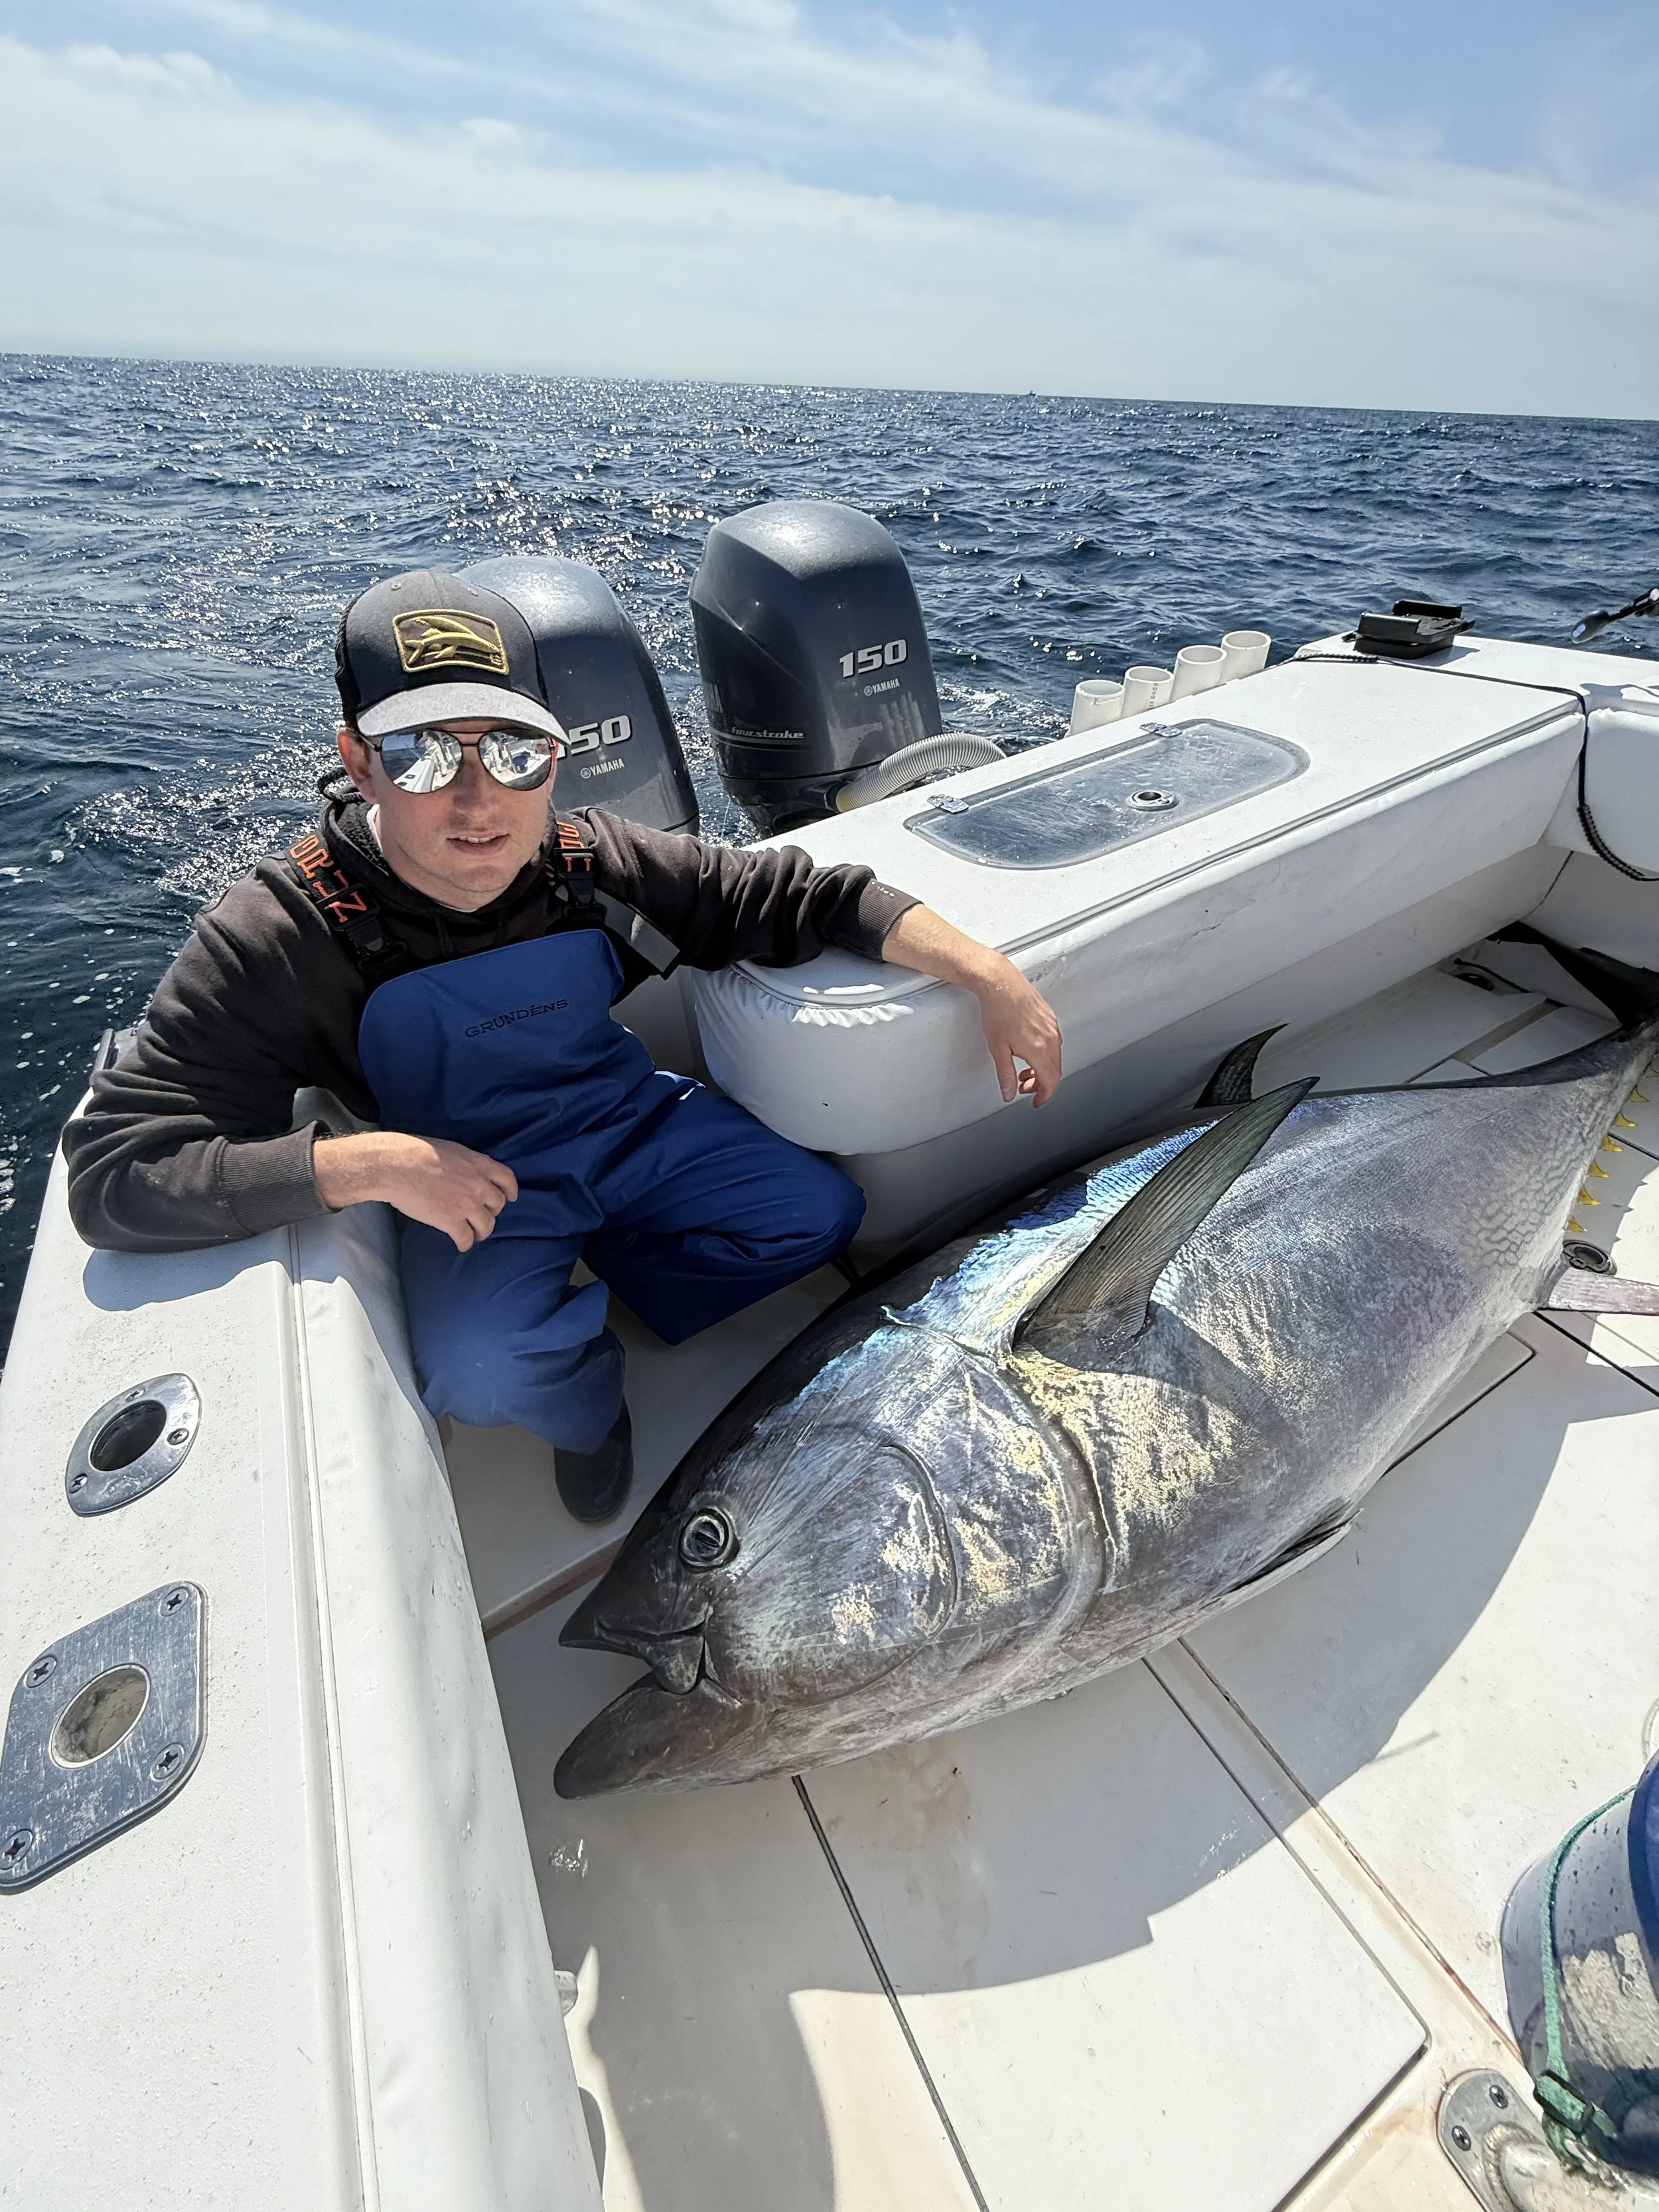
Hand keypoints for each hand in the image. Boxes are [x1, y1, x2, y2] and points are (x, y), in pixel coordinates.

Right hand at [313, 1130, 518, 1250]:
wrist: (397, 1166)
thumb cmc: (416, 1152)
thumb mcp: (451, 1150)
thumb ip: (466, 1163)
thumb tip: (465, 1171)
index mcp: (479, 1164)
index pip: (507, 1179)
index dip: (510, 1190)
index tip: (510, 1198)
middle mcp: (479, 1185)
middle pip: (498, 1205)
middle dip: (492, 1212)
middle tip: (482, 1216)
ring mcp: (468, 1205)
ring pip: (487, 1225)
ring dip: (481, 1231)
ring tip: (474, 1234)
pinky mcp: (452, 1222)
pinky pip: (466, 1238)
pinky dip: (465, 1243)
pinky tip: (461, 1244)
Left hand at [972, 960, 1062, 1105]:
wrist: (1001, 983)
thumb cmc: (998, 1010)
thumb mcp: (998, 1049)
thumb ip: (1005, 1075)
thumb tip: (1008, 1093)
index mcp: (1039, 1049)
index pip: (1050, 1081)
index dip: (1044, 1095)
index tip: (1037, 1101)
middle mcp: (1051, 1038)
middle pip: (1054, 1071)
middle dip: (1041, 1084)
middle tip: (1025, 1088)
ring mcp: (1052, 1027)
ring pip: (1054, 1057)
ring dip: (1041, 1069)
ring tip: (1023, 1071)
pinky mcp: (1050, 1018)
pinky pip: (1053, 1043)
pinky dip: (1044, 1054)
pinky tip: (1029, 1052)